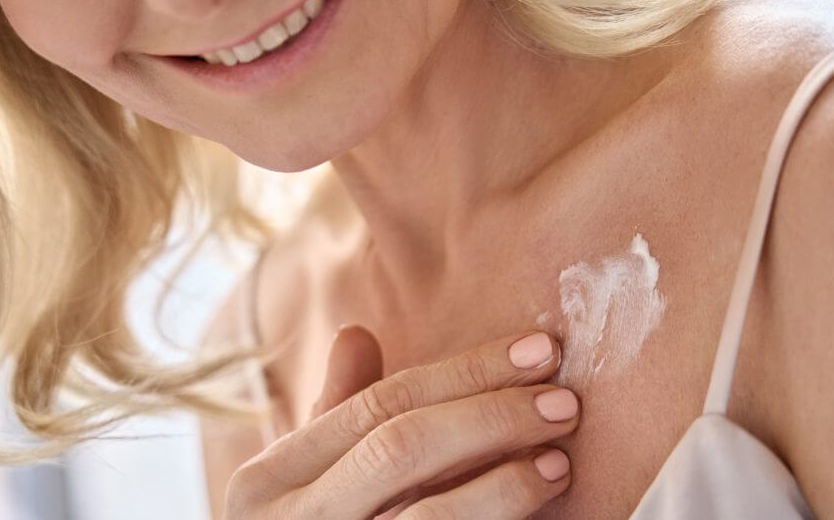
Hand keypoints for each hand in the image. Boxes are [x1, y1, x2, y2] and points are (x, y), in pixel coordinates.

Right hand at [224, 326, 578, 518]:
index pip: (379, 404)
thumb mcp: (305, 479)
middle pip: (402, 446)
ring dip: (504, 482)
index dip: (465, 371)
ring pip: (428, 516)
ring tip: (558, 460)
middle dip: (490, 415)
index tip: (535, 350)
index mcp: (269, 478)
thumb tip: (354, 332)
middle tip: (563, 402)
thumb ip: (336, 412)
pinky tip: (535, 507)